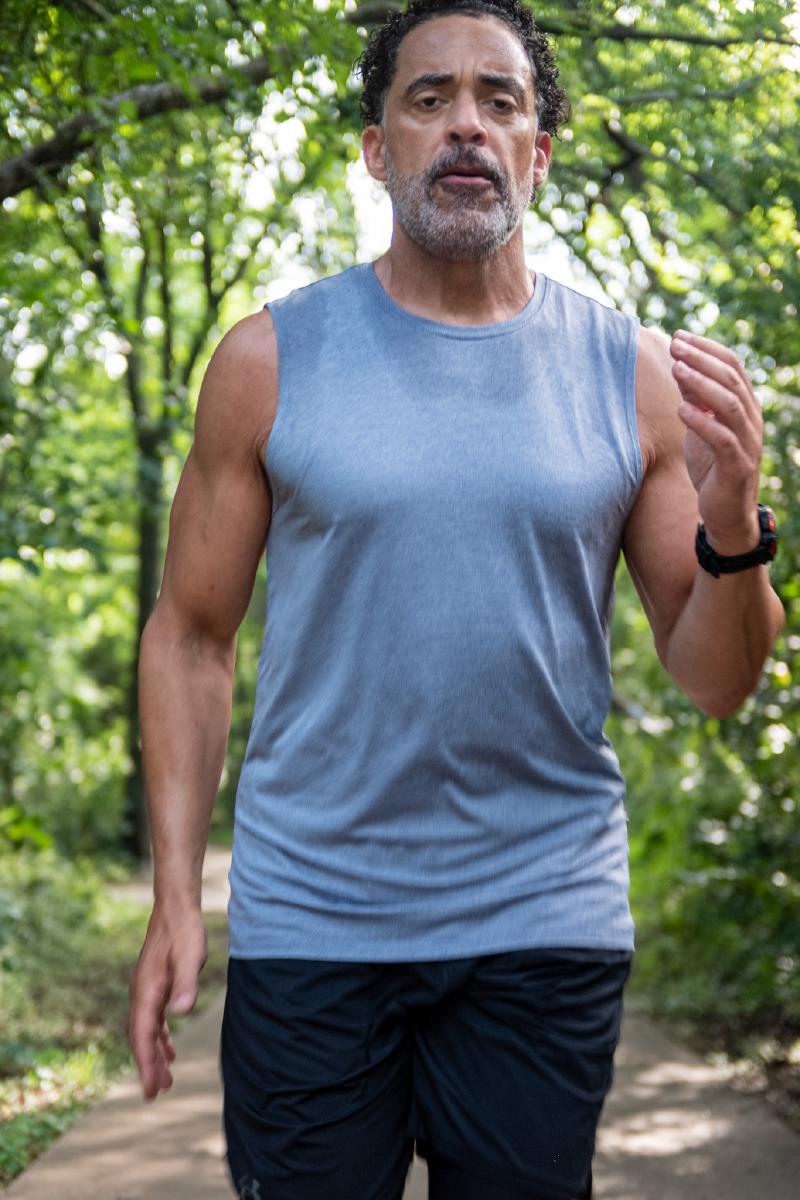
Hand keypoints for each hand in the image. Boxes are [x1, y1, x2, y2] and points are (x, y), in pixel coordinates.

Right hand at [128, 902, 207, 1100]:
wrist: (176, 908)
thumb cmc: (184, 932)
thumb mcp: (191, 957)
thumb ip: (186, 983)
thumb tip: (182, 1011)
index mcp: (147, 992)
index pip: (142, 1036)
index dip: (146, 1065)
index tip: (151, 1090)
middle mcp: (141, 994)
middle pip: (141, 1038)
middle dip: (148, 1066)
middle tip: (157, 1094)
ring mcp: (147, 989)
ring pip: (147, 1030)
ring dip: (155, 1053)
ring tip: (166, 1078)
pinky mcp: (156, 984)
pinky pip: (153, 1019)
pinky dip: (160, 1036)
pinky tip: (169, 1048)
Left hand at [670, 330, 763, 553]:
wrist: (725, 514)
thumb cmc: (711, 468)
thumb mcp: (701, 428)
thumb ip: (695, 401)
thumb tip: (679, 367)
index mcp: (745, 407)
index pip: (733, 366)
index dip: (707, 348)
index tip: (679, 335)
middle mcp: (751, 420)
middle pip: (732, 379)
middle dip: (702, 359)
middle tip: (675, 345)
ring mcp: (748, 443)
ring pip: (730, 404)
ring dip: (702, 384)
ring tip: (677, 368)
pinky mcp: (737, 467)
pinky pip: (722, 439)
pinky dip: (701, 422)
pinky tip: (681, 410)